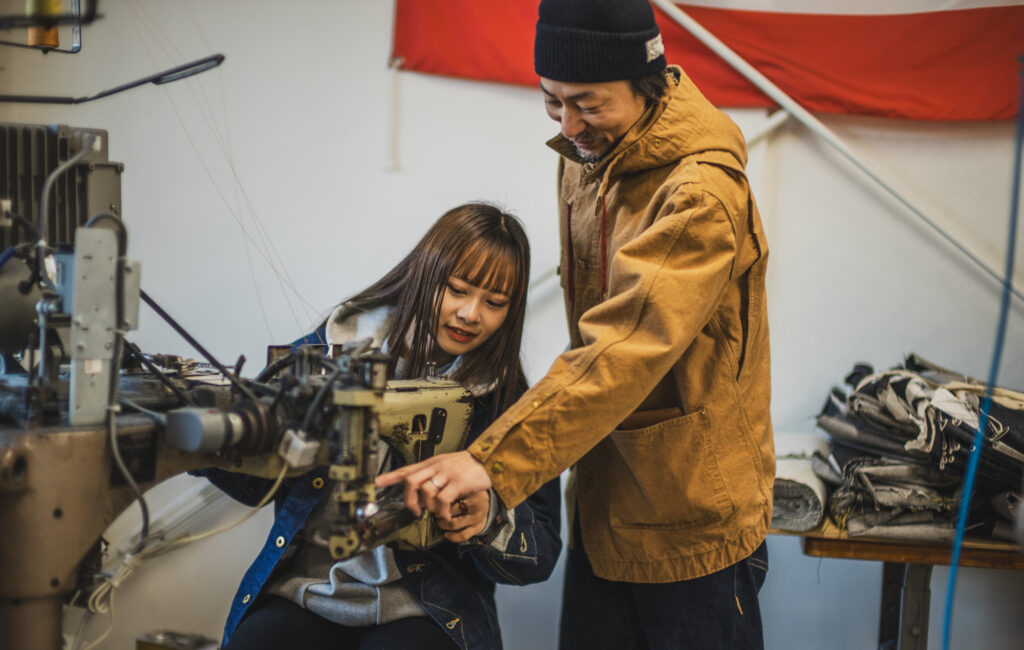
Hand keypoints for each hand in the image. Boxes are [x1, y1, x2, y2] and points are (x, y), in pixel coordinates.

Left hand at [375, 450, 492, 519]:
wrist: (488, 461)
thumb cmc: (466, 466)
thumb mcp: (445, 465)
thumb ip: (431, 474)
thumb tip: (419, 489)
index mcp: (431, 463)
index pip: (406, 469)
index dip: (390, 476)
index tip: (376, 482)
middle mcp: (435, 467)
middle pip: (411, 482)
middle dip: (410, 500)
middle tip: (416, 511)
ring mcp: (446, 474)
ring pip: (426, 492)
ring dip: (429, 507)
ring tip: (437, 512)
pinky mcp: (458, 482)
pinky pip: (443, 500)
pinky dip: (443, 511)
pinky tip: (447, 515)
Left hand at [436, 490, 490, 542]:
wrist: (486, 503)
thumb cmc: (470, 494)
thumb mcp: (463, 487)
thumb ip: (450, 491)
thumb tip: (432, 498)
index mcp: (470, 492)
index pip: (450, 497)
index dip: (439, 501)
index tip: (433, 502)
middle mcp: (474, 505)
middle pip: (450, 511)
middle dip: (438, 513)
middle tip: (435, 512)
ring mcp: (476, 518)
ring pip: (453, 524)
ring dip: (442, 524)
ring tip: (439, 521)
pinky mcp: (477, 528)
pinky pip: (462, 535)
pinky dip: (452, 536)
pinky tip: (446, 534)